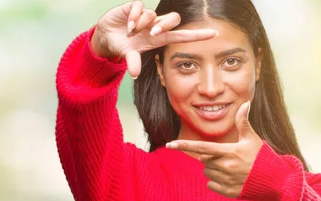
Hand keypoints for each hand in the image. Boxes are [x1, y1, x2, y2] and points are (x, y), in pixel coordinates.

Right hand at [90, 1, 217, 78]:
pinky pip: (140, 7)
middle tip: (153, 33)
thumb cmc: (123, 46)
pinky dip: (134, 16)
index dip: (198, 35)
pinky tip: (128, 24)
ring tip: (131, 32)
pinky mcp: (135, 7)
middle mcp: (156, 25)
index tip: (214, 34)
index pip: (183, 36)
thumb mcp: (128, 55)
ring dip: (141, 24)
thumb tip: (134, 74)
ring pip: (152, 15)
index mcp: (159, 38)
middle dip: (165, 25)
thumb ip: (133, 62)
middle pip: (173, 19)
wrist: (106, 35)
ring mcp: (147, 16)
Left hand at [166, 101, 263, 197]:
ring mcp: (226, 181)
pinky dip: (217, 182)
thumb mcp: (253, 139)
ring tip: (232, 169)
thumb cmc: (262, 157)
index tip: (170, 145)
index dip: (185, 145)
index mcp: (229, 152)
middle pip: (205, 160)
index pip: (202, 147)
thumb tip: (245, 103)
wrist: (274, 181)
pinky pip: (211, 185)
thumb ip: (243, 122)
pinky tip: (231, 179)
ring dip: (214, 170)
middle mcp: (226, 167)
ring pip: (207, 172)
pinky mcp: (227, 192)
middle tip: (229, 158)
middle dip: (212, 158)